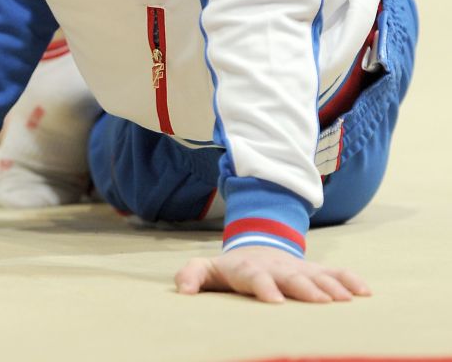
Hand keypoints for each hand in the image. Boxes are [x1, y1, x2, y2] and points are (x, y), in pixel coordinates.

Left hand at [174, 245, 370, 303]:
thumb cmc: (230, 268)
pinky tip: (366, 293)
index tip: (275, 301)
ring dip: (332, 286)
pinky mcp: (314, 272)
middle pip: (292, 277)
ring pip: (317, 275)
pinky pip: (335, 274)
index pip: (255, 277)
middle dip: (305, 288)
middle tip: (321, 302)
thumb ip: (193, 275)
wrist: (255, 246)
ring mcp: (298, 269)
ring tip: (347, 300)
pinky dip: (350, 280)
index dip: (264, 287)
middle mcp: (277, 268)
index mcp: (249, 270)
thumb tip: (182, 291)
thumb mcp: (207, 269)